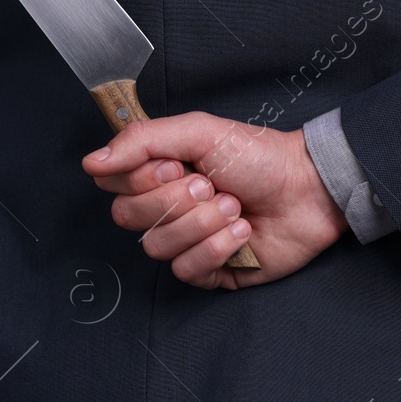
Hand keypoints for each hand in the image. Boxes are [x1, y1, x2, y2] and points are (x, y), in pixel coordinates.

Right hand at [82, 114, 348, 288]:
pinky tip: (243, 232)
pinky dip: (216, 248)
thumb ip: (141, 140)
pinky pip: (186, 271)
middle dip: (175, 201)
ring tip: (235, 207)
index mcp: (158, 174)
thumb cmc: (259, 155)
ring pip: (158, 247)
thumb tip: (91, 162)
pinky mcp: (211, 270)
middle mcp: (167, 209)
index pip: (114, 186)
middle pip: (128, 218)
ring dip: (202, 223)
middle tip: (211, 186)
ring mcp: (187, 242)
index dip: (140, 180)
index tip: (176, 166)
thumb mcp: (198, 130)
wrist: (309, 188)